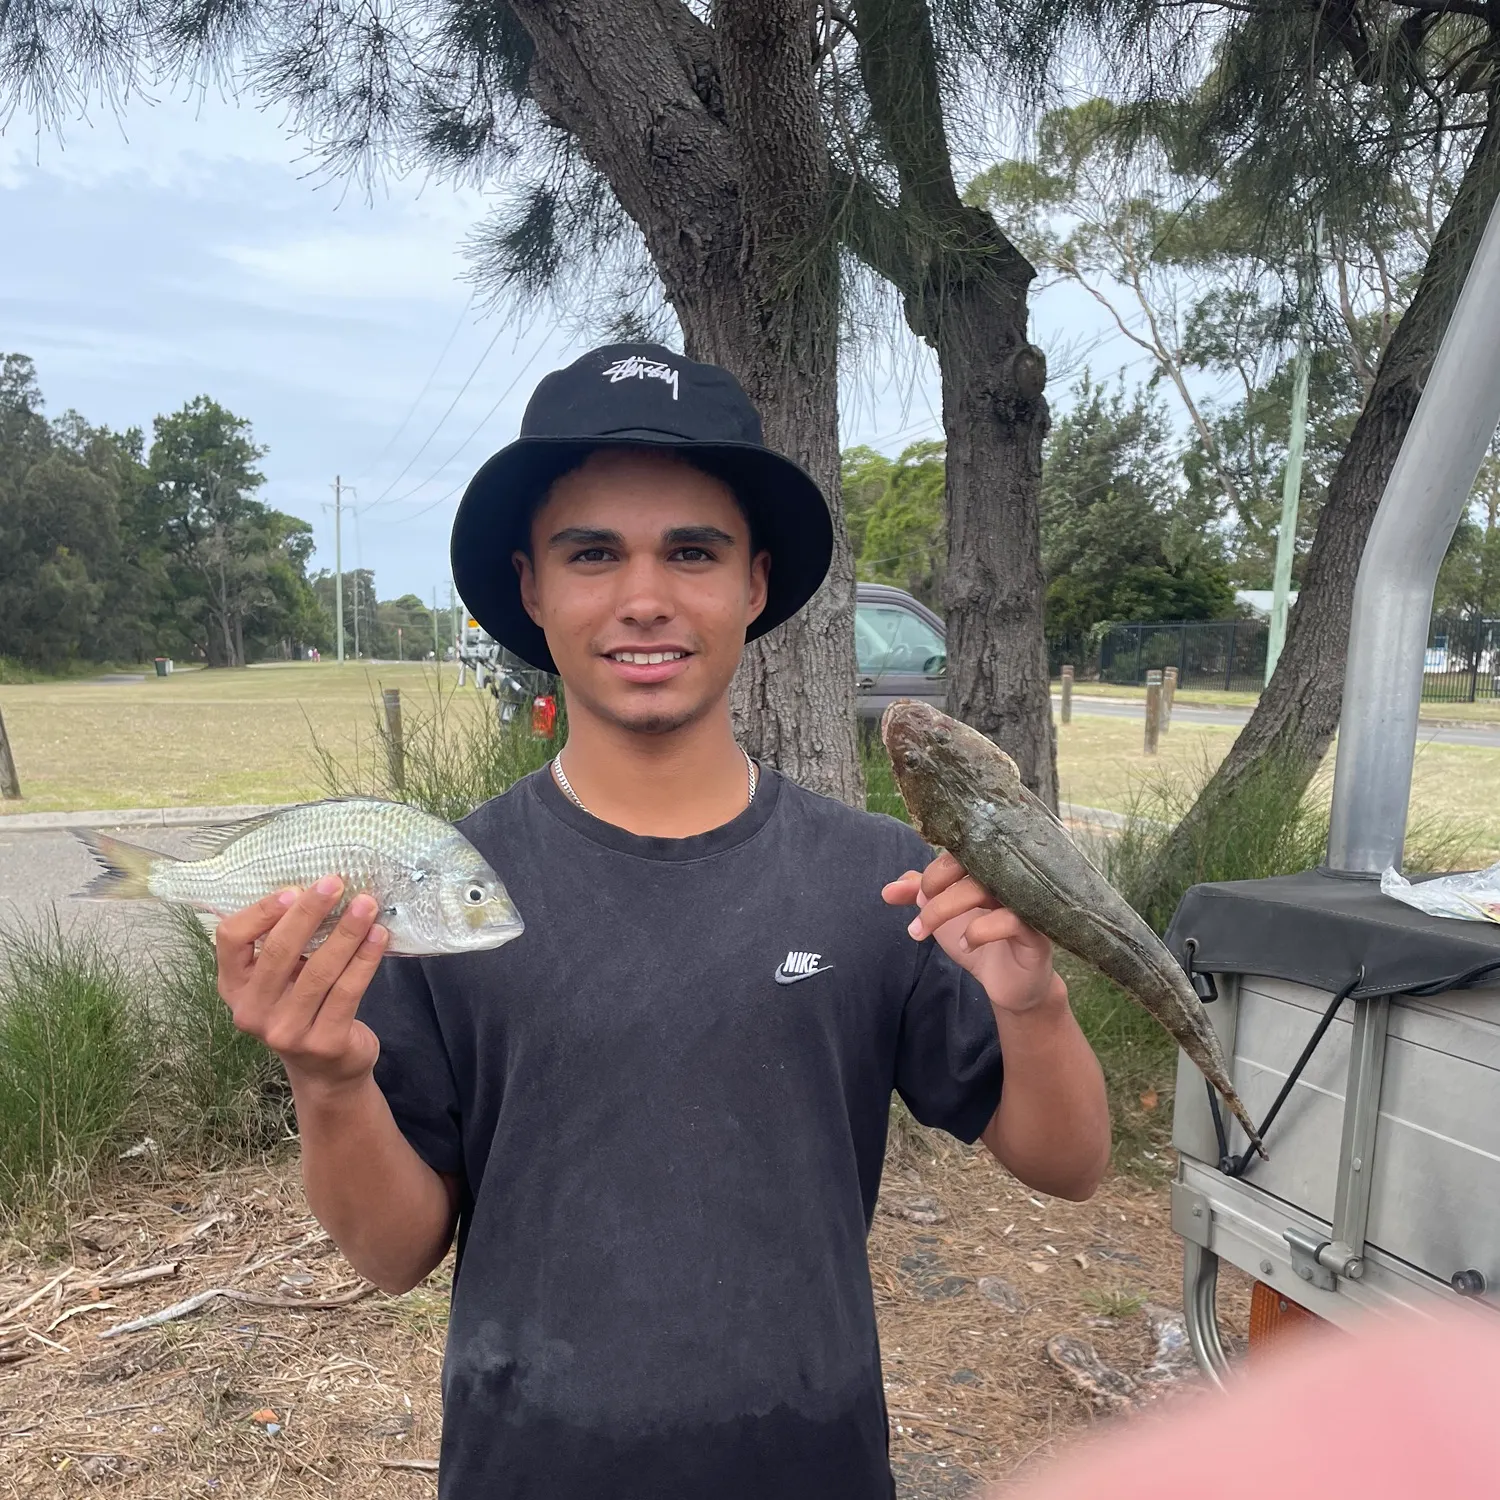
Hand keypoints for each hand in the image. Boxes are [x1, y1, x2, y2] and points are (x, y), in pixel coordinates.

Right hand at [215, 876, 387, 1095]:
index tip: (294, 888)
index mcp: (234, 986)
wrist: (326, 1070)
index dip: (261, 911)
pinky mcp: (324, 1042)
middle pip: (278, 951)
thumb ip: (284, 943)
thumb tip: (317, 890)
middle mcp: (251, 1011)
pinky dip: (366, 959)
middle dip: (310, 912)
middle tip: (336, 883)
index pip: (230, 939)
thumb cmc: (302, 1008)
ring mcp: (286, 1031)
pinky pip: (348, 991)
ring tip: (367, 905)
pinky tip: (379, 937)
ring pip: (319, 970)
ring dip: (346, 932)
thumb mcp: (280, 979)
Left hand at [882, 852, 1064, 1014]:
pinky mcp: (1037, 933)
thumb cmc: (979, 940)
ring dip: (947, 908)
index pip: (961, 854)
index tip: (916, 896)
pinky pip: (1011, 921)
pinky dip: (980, 931)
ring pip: (988, 889)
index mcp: (988, 872)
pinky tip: (965, 945)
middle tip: (918, 914)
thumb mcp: (942, 917)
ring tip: (926, 931)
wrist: (1007, 983)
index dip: (933, 871)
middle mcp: (1009, 882)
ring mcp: (1026, 905)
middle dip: (936, 890)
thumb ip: (918, 897)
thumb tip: (888, 890)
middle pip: (973, 867)